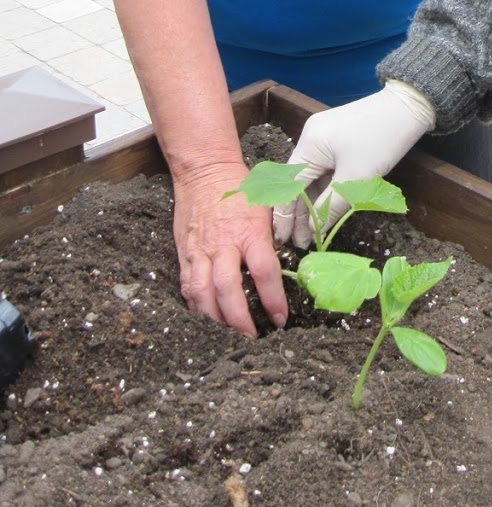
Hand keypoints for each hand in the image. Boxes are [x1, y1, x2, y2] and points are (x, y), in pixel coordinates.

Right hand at [172, 162, 287, 338]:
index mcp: (249, 232)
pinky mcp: (184, 253)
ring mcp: (200, 250)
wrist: (205, 170)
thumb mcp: (265, 207)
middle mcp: (223, 244)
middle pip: (228, 289)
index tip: (281, 317)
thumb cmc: (240, 188)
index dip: (273, 299)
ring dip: (214, 319)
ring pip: (202, 293)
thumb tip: (291, 264)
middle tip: (251, 337)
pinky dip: (195, 306)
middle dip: (239, 320)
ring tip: (227, 335)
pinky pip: (187, 286)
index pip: (264, 271)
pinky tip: (206, 317)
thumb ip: (273, 237)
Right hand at [272, 82, 435, 248]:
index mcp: (309, 143)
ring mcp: (325, 138)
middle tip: (301, 244)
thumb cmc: (381, 140)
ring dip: (313, 204)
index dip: (286, 215)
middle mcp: (311, 138)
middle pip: (299, 182)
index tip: (283, 240)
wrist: (409, 106)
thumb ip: (331, 206)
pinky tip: (326, 210)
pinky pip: (327, 170)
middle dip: (299, 214)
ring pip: (314, 178)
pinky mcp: (339, 139)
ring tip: (312, 233)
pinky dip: (326, 190)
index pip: (289, 186)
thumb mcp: (356, 179)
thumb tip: (314, 230)